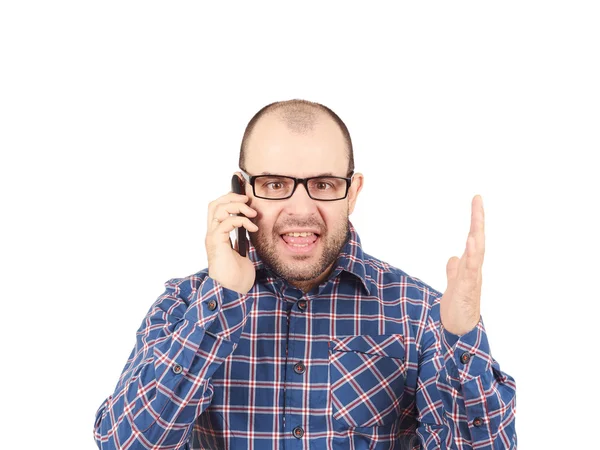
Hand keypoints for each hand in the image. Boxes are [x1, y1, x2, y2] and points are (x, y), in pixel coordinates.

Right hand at [205, 192, 258, 293]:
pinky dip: (241, 221)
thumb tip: (251, 227)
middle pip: (214, 204)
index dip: (230, 199)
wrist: (233, 291)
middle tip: (247, 201)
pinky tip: (253, 228)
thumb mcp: (243, 252)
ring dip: (237, 207)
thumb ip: (242, 239)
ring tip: (252, 214)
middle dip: (231, 197)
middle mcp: (212, 233)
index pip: (218, 208)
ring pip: (218, 209)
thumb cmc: (238, 276)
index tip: (246, 197)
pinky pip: (226, 222)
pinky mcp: (216, 242)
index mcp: (218, 234)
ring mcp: (213, 237)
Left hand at [440, 195, 484, 335]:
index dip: (475, 220)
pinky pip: (470, 271)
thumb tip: (454, 258)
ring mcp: (472, 279)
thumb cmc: (459, 307)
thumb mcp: (454, 284)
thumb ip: (454, 270)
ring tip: (476, 217)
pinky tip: (470, 245)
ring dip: (476, 236)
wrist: (460, 330)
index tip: (476, 200)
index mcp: (470, 265)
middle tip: (478, 199)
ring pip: (477, 254)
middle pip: (478, 240)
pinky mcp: (466, 290)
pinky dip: (471, 257)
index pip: (474, 238)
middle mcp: (474, 269)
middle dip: (478, 220)